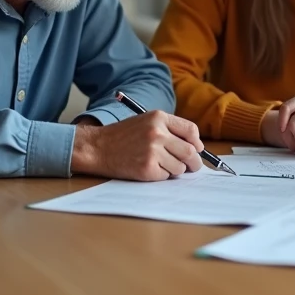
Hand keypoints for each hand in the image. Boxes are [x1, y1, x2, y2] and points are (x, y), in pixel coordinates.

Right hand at [71, 111, 203, 180]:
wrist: (97, 147)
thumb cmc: (122, 136)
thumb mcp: (146, 122)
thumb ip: (169, 130)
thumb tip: (196, 148)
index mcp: (159, 118)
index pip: (191, 130)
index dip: (197, 143)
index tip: (197, 149)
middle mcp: (158, 133)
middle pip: (190, 151)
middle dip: (194, 162)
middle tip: (191, 167)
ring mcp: (152, 151)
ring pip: (180, 167)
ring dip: (174, 169)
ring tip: (159, 164)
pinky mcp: (147, 168)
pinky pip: (166, 176)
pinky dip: (161, 175)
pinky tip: (148, 169)